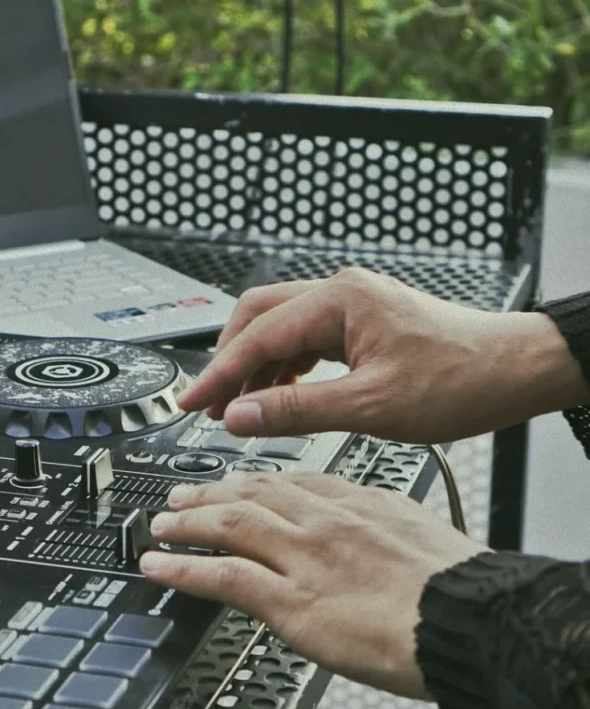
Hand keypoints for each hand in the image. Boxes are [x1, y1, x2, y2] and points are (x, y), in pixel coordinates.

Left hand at [140, 472, 487, 699]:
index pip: (293, 481)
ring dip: (187, 524)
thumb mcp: (425, 538)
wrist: (469, 622)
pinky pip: (222, 577)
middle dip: (210, 494)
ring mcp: (303, 557)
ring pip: (228, 525)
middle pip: (252, 494)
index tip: (238, 484)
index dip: (255, 482)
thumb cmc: (460, 591)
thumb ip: (386, 529)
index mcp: (361, 503)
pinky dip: (182, 569)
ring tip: (162, 525)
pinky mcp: (290, 600)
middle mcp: (325, 521)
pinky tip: (159, 566)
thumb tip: (374, 534)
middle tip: (183, 497)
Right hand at [179, 268, 589, 443]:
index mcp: (339, 302)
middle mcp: (342, 293)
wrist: (516, 370)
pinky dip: (284, 368)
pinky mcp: (363, 324)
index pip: (256, 335)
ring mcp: (352, 306)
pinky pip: (306, 339)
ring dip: (256, 367)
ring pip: (280, 328)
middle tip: (209, 402)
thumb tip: (240, 415)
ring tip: (239, 408)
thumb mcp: (370, 405)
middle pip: (258, 317)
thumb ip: (296, 410)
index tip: (191, 401)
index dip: (217, 373)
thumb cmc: (462, 378)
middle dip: (229, 360)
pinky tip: (280, 396)